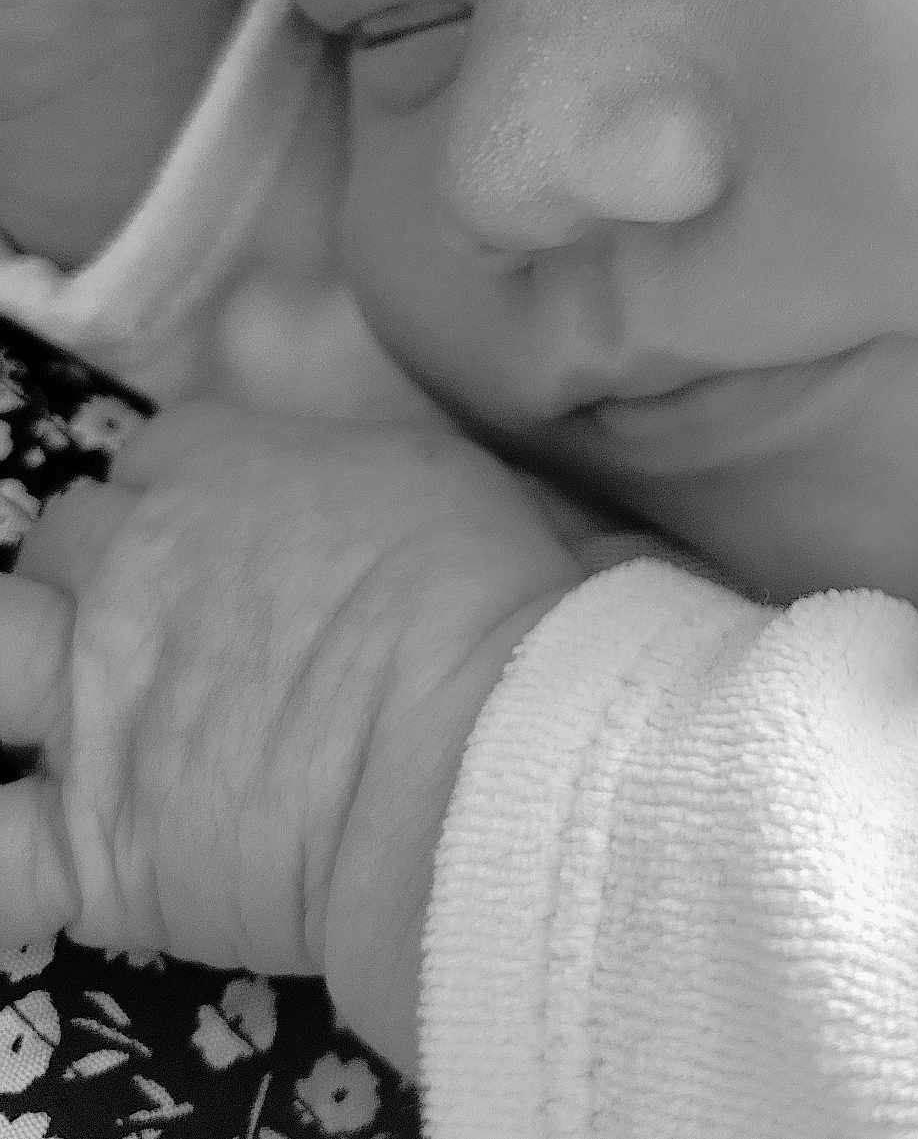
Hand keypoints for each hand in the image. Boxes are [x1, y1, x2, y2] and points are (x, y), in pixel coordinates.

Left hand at [0, 400, 585, 1070]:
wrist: (478, 746)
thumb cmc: (490, 599)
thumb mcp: (446, 477)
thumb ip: (371, 473)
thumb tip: (377, 495)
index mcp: (225, 472)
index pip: (158, 454)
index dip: (190, 493)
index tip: (238, 535)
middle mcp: (138, 569)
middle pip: (67, 536)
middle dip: (105, 567)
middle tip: (175, 620)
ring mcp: (98, 703)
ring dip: (10, 661)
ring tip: (56, 692)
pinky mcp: (90, 843)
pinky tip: (9, 839)